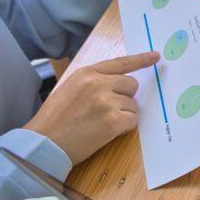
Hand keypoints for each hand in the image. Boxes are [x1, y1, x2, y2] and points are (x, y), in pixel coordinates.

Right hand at [25, 52, 158, 164]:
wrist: (44, 143)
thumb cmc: (54, 120)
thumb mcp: (69, 89)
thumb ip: (92, 83)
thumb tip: (116, 85)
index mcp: (86, 73)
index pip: (120, 63)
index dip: (140, 59)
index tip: (155, 56)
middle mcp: (98, 83)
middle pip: (131, 84)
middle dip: (125, 98)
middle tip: (108, 111)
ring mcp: (107, 101)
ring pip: (133, 105)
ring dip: (123, 115)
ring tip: (100, 124)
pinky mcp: (113, 121)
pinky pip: (132, 120)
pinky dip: (124, 128)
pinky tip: (106, 132)